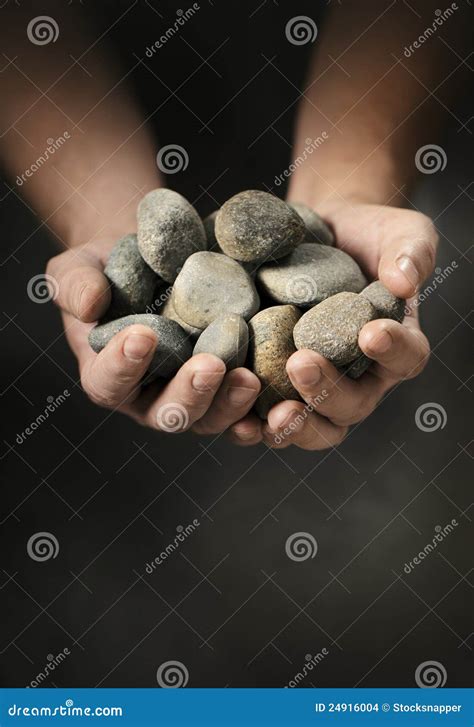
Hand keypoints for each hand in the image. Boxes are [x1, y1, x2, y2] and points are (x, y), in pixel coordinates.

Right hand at [46, 239, 260, 433]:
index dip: (122, 365)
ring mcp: (192, 395)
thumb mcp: (79, 268)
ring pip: (209, 418)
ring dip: (230, 404)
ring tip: (249, 378)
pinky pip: (243, 409)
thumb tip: (90, 304)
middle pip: (167, 413)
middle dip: (189, 393)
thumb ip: (75, 285)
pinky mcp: (227, 386)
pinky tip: (281, 399)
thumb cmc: (110, 267)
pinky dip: (261, 410)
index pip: (109, 382)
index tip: (140, 335)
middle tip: (210, 365)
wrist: (155, 262)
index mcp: (109, 375)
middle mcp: (151, 396)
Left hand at [229, 203, 435, 448]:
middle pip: (352, 406)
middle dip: (328, 392)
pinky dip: (251, 424)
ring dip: (293, 426)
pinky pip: (265, 419)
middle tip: (301, 363)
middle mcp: (358, 378)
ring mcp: (316, 388)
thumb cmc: (365, 235)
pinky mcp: (275, 387)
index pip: (406, 356)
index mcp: (394, 345)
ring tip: (272, 414)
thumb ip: (410, 254)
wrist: (316, 235)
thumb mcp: (400, 233)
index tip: (371, 332)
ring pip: (313, 427)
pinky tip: (235, 420)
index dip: (392, 350)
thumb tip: (404, 282)